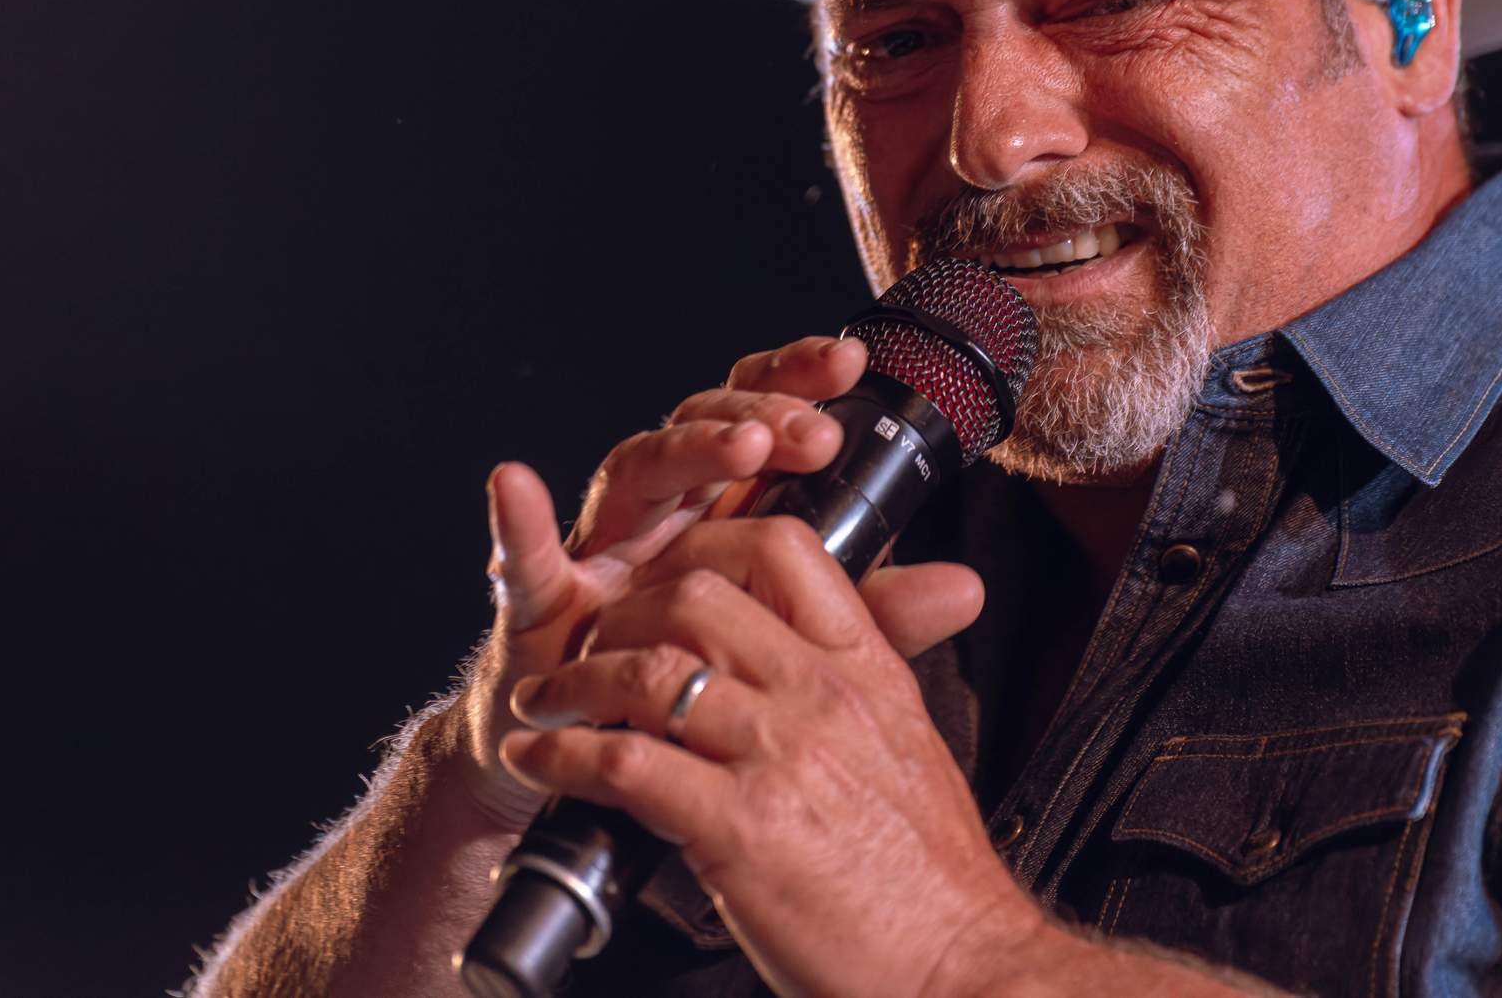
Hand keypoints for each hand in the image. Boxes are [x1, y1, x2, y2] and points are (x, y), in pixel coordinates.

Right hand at [448, 335, 870, 831]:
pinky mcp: (539, 606)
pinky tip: (517, 487)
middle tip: (811, 429)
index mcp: (719, 508)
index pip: (760, 421)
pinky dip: (518, 523)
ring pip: (633, 470)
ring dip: (685, 449)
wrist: (592, 764)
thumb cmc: (691, 683)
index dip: (796, 381)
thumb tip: (966, 589)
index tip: (850, 362)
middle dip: (756, 413)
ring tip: (740, 445)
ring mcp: (598, 549)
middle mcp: (659, 512)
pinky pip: (523, 560)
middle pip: (699, 426)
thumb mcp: (796, 644)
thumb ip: (871, 612)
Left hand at [497, 516, 1047, 997]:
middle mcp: (822, 696)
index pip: (783, 548)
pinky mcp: (739, 826)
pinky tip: (539, 759)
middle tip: (592, 642)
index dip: (705, 545)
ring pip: (648, 671)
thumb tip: (801, 656)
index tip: (663, 575)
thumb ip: (855, 688)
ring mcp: (780, 756)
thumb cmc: (930, 879)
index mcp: (866, 669)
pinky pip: (625, 765)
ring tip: (547, 701)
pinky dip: (563, 757)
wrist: (961, 965)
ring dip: (575, 682)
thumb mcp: (908, 747)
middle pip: (696, 596)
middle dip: (623, 611)